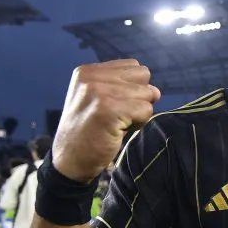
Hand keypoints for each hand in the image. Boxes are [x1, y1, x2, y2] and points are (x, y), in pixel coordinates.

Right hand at [52, 60, 159, 182]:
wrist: (70, 160)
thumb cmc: (90, 131)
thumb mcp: (99, 99)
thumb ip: (125, 88)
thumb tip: (156, 91)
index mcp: (87, 71)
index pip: (134, 66)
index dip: (133, 88)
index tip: (115, 106)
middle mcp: (91, 77)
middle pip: (143, 76)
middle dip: (139, 97)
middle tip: (119, 115)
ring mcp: (99, 92)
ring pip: (147, 94)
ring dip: (139, 113)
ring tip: (117, 124)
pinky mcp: (108, 110)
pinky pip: (145, 110)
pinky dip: (139, 123)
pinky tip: (119, 131)